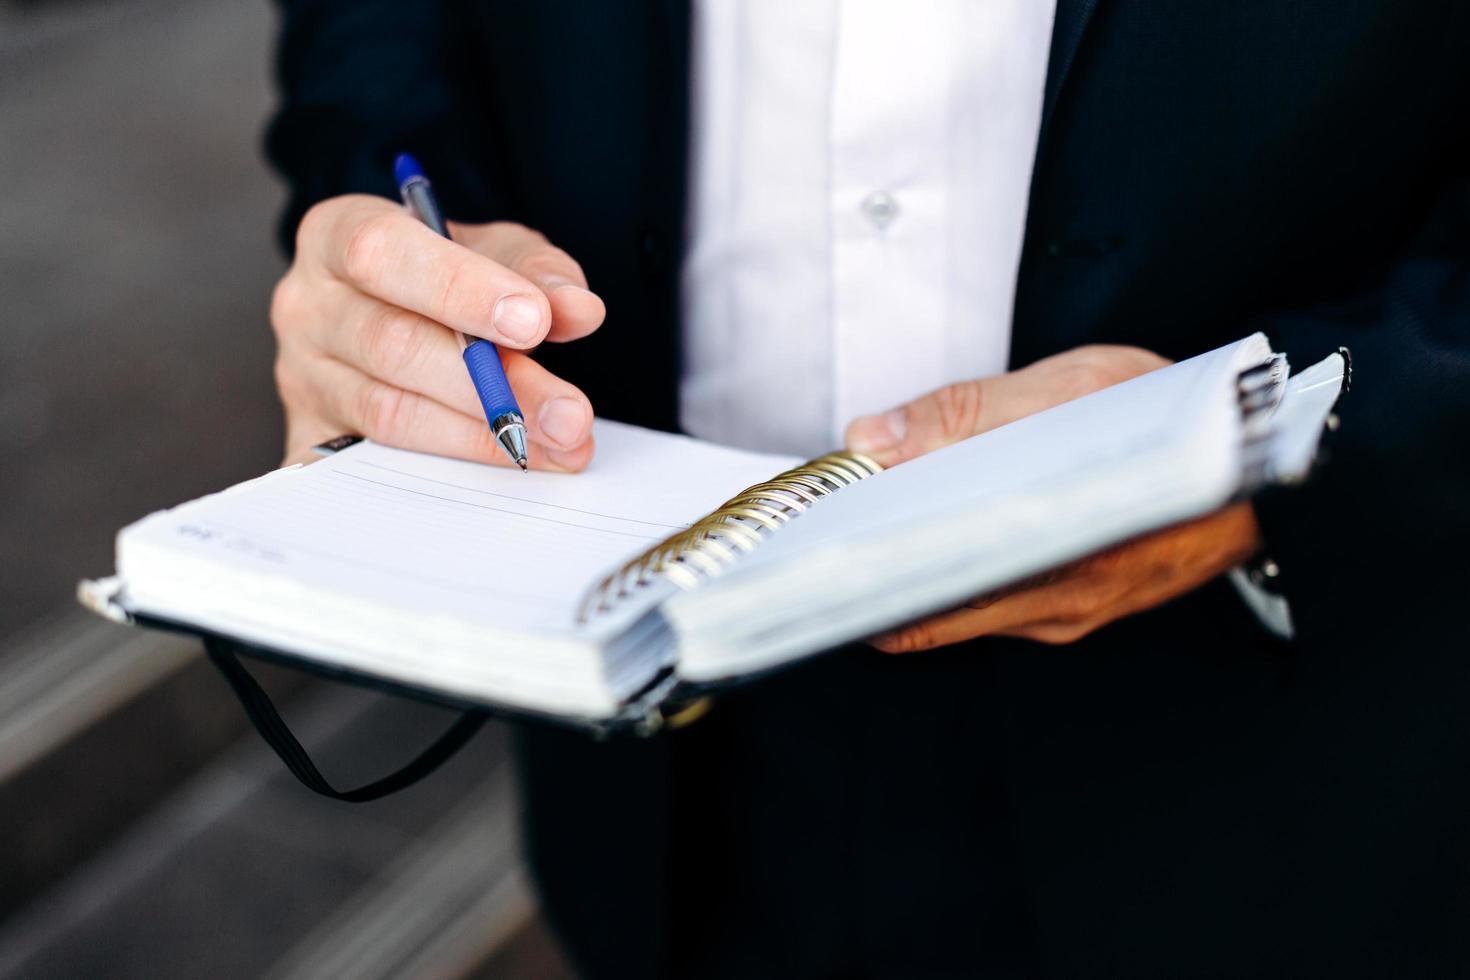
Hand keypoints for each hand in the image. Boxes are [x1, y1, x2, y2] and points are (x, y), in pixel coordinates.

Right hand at [270, 194, 605, 469]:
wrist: (392, 312)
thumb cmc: (442, 276)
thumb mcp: (492, 251)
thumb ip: (535, 271)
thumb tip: (579, 309)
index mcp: (337, 235)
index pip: (383, 253)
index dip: (460, 288)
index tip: (534, 320)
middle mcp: (307, 306)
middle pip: (394, 346)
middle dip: (494, 384)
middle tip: (569, 414)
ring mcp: (303, 378)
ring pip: (391, 414)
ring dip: (484, 437)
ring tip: (560, 445)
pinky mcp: (312, 440)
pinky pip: (376, 468)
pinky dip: (446, 473)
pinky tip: (504, 472)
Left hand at [844, 346, 1263, 650]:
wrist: (1263, 461)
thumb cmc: (1180, 421)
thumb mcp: (1080, 387)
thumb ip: (970, 413)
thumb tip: (872, 441)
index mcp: (1064, 554)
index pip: (929, 595)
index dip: (859, 576)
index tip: (808, 549)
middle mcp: (1060, 603)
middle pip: (930, 608)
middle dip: (868, 573)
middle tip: (820, 531)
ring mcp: (1062, 614)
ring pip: (956, 606)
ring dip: (907, 567)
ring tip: (862, 519)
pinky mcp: (1065, 609)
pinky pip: (986, 599)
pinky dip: (947, 566)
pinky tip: (925, 525)